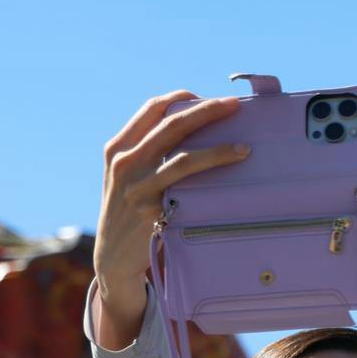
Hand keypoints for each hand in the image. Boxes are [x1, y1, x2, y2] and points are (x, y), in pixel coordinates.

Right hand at [92, 91, 250, 347]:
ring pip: (184, 159)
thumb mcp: (126, 178)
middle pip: (172, 125)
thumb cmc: (128, 213)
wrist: (112, 259)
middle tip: (234, 106)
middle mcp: (125, 164)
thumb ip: (146, 154)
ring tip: (244, 148)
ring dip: (218, 151)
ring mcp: (138, 189)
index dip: (182, 98)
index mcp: (118, 148)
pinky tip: (230, 183)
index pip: (152, 109)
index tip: (208, 98)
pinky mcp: (153, 213)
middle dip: (207, 111)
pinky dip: (211, 184)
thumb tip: (192, 130)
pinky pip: (189, 192)